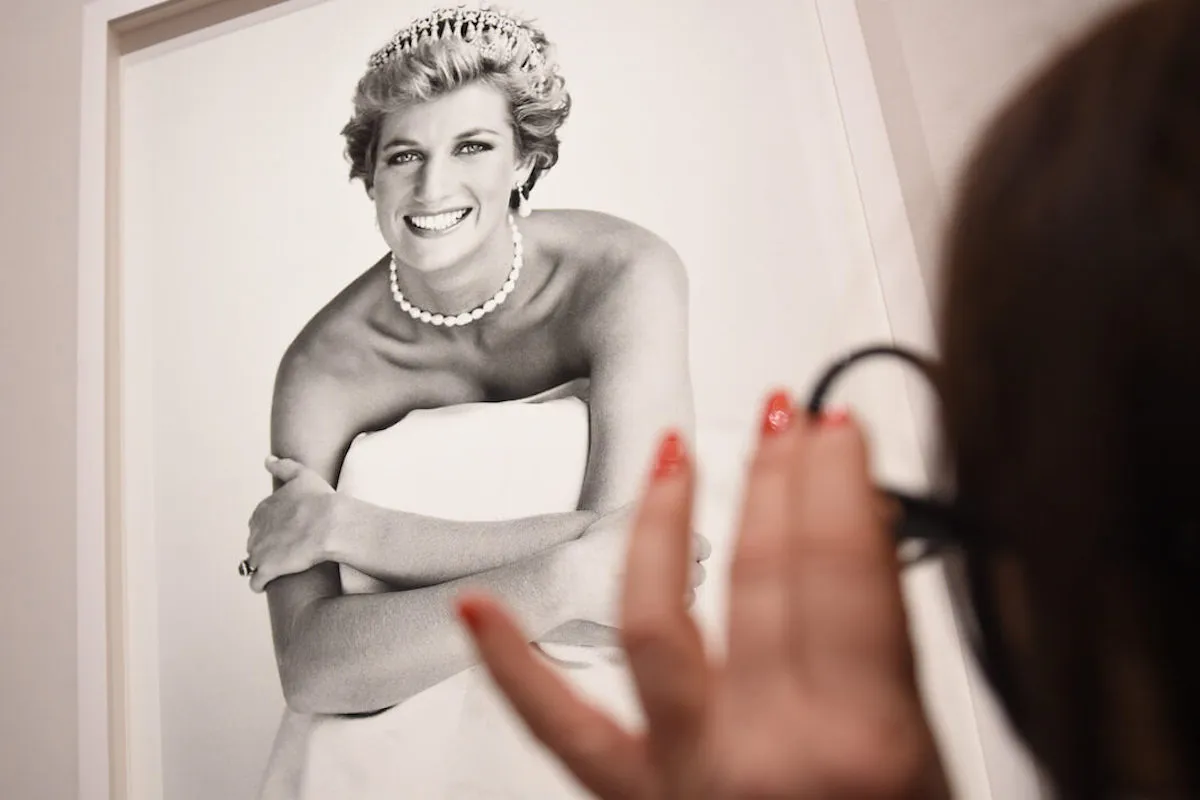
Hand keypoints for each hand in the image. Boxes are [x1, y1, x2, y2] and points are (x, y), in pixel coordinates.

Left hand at [245, 456, 338, 591]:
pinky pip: (255, 582)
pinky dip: (259, 584)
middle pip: (255, 542)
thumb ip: (283, 466)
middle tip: (284, 551)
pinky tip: (267, 584)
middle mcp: (256, 530)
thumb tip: (268, 459)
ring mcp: (259, 551)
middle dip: (265, 547)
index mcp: (262, 509)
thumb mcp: (302, 475)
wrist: (329, 524)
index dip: (272, 528)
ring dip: (262, 565)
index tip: (286, 532)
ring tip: (277, 568)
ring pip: (253, 562)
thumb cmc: (320, 500)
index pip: (259, 522)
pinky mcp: (267, 570)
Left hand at [455, 394, 949, 798]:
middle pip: (763, 576)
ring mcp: (684, 775)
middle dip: (774, 479)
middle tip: (780, 419)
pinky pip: (559, 731)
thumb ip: (884, 659)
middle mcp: (764, 754)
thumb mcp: (931, 762)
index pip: (841, 570)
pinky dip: (512, 668)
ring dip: (665, 525)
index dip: (835, 482)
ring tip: (673, 454)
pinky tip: (475, 609)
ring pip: (659, 617)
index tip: (830, 429)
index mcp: (862, 745)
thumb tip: (856, 548)